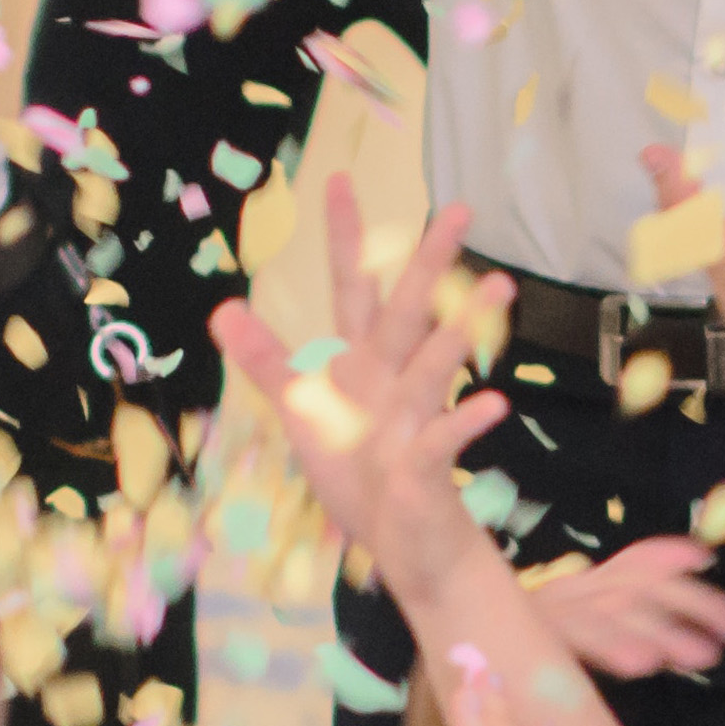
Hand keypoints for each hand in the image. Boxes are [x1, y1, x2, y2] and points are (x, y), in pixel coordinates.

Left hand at [204, 181, 512, 603]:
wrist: (407, 544)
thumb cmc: (360, 474)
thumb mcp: (302, 413)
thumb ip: (265, 361)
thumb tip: (223, 308)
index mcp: (360, 363)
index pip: (353, 289)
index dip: (345, 238)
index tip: (338, 181)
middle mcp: (392, 379)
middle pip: (408, 310)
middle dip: (430, 260)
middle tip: (461, 209)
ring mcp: (414, 418)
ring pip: (437, 363)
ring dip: (465, 326)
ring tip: (501, 284)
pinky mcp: (427, 464)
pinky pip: (445, 438)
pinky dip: (466, 422)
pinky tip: (494, 405)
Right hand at [520, 537, 724, 681]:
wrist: (452, 633)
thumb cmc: (517, 638)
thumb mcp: (572, 616)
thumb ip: (619, 604)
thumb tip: (682, 576)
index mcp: (584, 584)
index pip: (633, 563)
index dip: (670, 557)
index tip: (707, 562)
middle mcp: (573, 590)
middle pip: (641, 587)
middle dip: (697, 605)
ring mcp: (556, 611)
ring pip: (618, 613)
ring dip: (665, 633)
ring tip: (705, 657)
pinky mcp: (540, 635)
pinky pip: (581, 640)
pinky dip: (613, 649)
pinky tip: (644, 663)